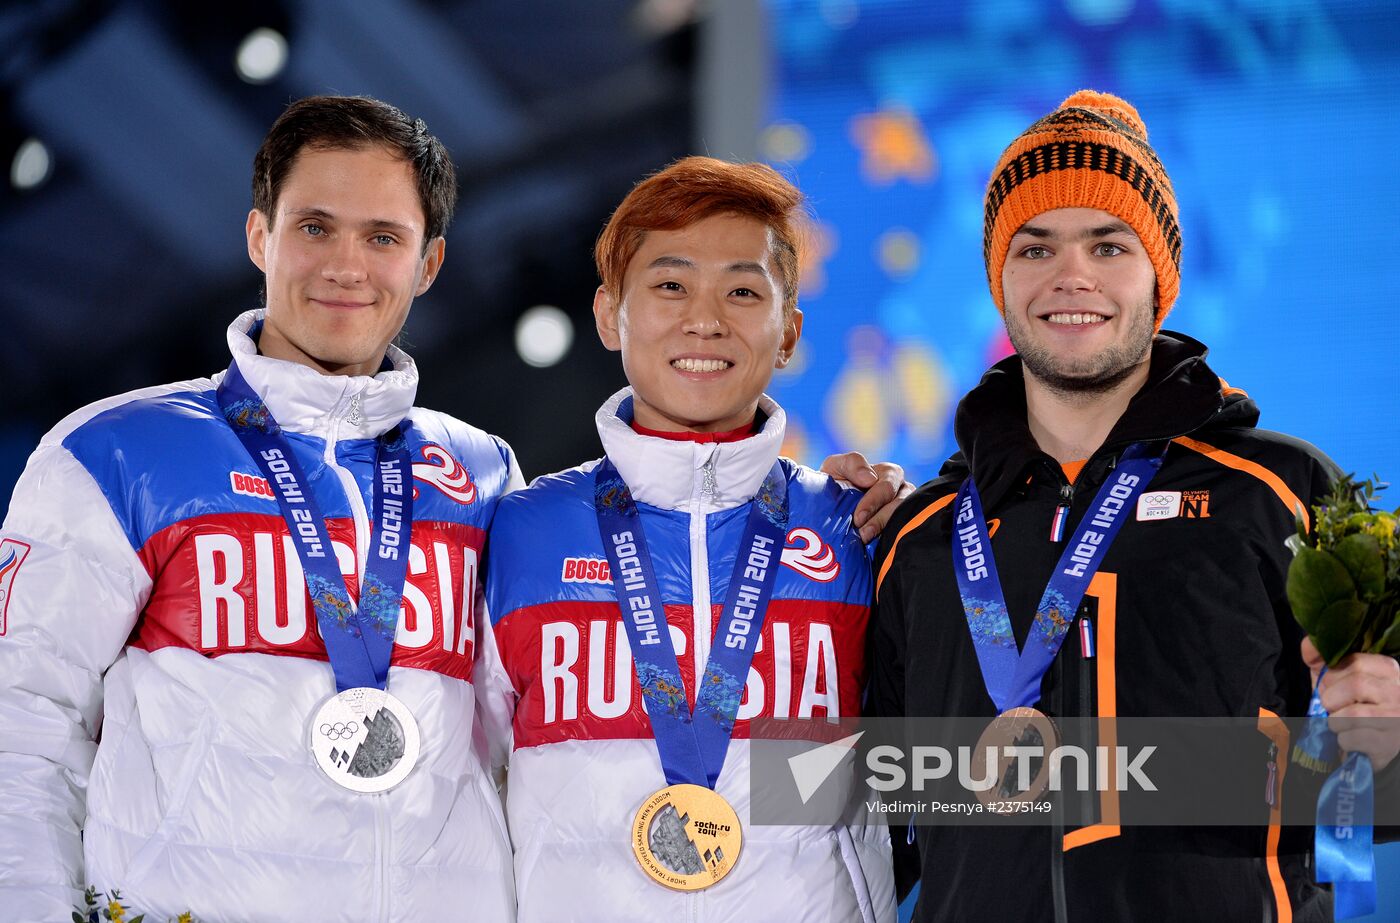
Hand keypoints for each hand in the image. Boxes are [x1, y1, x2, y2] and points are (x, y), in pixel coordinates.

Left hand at [818, 451, 914, 542]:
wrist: (827, 511)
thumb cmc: (834, 485)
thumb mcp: (836, 467)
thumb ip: (852, 464)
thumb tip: (870, 479)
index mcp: (888, 474)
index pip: (889, 483)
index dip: (874, 500)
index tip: (858, 517)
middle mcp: (901, 491)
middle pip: (900, 502)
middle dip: (880, 518)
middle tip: (863, 533)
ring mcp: (905, 511)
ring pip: (905, 518)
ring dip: (884, 529)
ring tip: (866, 539)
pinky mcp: (902, 530)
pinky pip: (905, 533)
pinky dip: (893, 539)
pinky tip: (878, 547)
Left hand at [1302, 637, 1399, 771]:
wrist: (1377, 740)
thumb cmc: (1355, 706)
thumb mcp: (1339, 679)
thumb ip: (1323, 661)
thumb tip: (1309, 644)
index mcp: (1388, 670)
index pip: (1355, 661)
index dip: (1332, 676)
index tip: (1329, 686)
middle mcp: (1398, 691)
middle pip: (1355, 685)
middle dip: (1332, 699)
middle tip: (1333, 708)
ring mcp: (1397, 717)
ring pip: (1352, 714)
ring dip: (1336, 721)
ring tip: (1341, 723)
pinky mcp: (1390, 743)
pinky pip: (1352, 738)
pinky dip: (1343, 740)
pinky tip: (1352, 739)